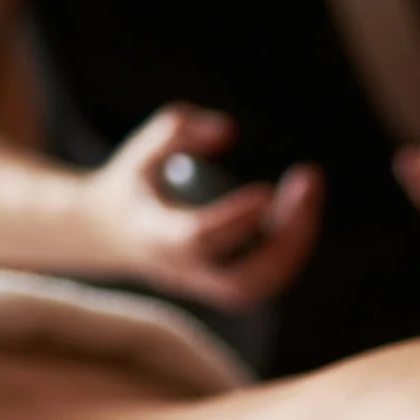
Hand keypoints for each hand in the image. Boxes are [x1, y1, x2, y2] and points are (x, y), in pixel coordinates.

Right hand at [84, 104, 324, 310]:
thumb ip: (181, 130)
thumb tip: (229, 131)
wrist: (110, 234)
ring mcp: (203, 286)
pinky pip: (267, 279)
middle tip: (307, 182)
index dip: (234, 218)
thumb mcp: (144, 145)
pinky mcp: (223, 289)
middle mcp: (181, 270)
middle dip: (283, 237)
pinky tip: (304, 206)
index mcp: (155, 236)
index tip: (266, 190)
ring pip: (258, 285)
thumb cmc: (134, 181)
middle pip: (241, 279)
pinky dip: (292, 245)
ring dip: (296, 240)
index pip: (198, 238)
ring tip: (309, 190)